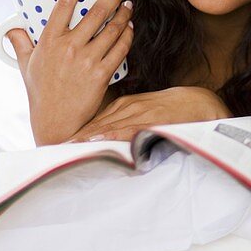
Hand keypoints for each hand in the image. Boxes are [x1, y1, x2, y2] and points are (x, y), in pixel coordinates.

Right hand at [8, 0, 133, 144]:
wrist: (55, 124)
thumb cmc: (40, 92)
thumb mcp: (25, 65)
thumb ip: (19, 42)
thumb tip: (6, 24)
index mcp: (48, 41)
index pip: (64, 2)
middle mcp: (68, 48)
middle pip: (95, 12)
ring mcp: (86, 61)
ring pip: (112, 29)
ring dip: (124, 13)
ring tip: (128, 3)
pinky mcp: (102, 75)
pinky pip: (120, 48)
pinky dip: (128, 35)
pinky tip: (131, 27)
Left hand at [70, 87, 231, 141]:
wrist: (199, 102)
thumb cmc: (171, 107)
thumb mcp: (143, 109)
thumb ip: (124, 119)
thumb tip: (102, 135)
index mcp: (124, 104)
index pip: (93, 119)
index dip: (74, 131)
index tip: (55, 143)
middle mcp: (128, 107)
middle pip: (94, 123)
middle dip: (73, 137)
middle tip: (52, 148)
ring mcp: (139, 114)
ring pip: (107, 126)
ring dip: (86, 138)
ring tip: (66, 148)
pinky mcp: (151, 121)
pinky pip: (128, 129)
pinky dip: (111, 134)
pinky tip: (98, 139)